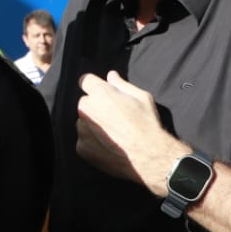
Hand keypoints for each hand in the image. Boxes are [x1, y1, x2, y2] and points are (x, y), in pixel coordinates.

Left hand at [76, 71, 186, 195]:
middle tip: (113, 117)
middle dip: (95, 106)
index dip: (94, 86)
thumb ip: (122, 84)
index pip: (85, 80)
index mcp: (100, 93)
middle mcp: (86, 109)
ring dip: (92, 125)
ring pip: (82, 122)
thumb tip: (111, 76)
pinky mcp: (82, 148)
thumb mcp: (142, 97)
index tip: (102, 93)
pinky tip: (109, 145)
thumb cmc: (147, 124)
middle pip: (85, 102)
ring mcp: (82, 129)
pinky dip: (92, 142)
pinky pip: (83, 140)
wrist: (149, 155)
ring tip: (113, 134)